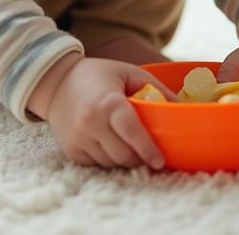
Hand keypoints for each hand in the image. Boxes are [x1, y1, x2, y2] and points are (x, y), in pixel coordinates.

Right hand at [30, 54, 176, 168]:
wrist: (57, 81)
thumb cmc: (99, 75)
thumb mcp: (129, 73)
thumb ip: (156, 88)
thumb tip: (181, 106)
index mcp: (107, 102)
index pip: (131, 132)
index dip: (147, 149)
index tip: (160, 161)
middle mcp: (90, 122)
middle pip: (123, 154)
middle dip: (139, 157)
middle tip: (149, 153)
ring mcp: (78, 138)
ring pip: (111, 162)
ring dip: (125, 159)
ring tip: (129, 145)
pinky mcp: (71, 149)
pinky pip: (96, 164)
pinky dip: (108, 158)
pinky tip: (110, 144)